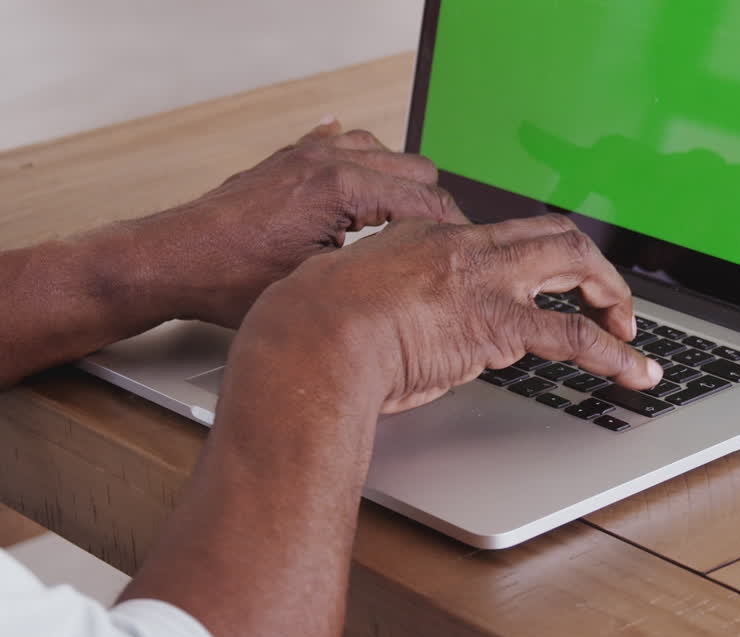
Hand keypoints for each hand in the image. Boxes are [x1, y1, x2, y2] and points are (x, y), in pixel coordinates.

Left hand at [133, 118, 466, 326]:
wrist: (171, 261)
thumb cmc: (230, 279)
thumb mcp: (317, 283)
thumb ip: (375, 264)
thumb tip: (416, 267)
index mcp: (340, 188)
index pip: (425, 199)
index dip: (450, 229)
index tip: (459, 252)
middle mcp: (326, 160)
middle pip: (415, 168)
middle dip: (433, 205)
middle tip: (435, 244)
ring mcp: (306, 154)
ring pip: (382, 151)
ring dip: (398, 183)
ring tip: (401, 222)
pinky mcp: (288, 159)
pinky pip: (339, 141)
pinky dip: (360, 159)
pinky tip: (363, 180)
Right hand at [237, 214, 663, 413]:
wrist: (310, 338)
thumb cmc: (313, 325)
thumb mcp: (354, 293)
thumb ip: (391, 298)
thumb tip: (405, 325)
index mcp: (432, 232)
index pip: (504, 235)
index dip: (536, 260)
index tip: (545, 285)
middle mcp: (467, 246)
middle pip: (554, 234)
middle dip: (592, 267)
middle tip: (609, 301)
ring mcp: (486, 281)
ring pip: (576, 266)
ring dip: (614, 299)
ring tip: (631, 335)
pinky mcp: (497, 324)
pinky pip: (576, 334)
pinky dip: (617, 355)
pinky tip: (637, 373)